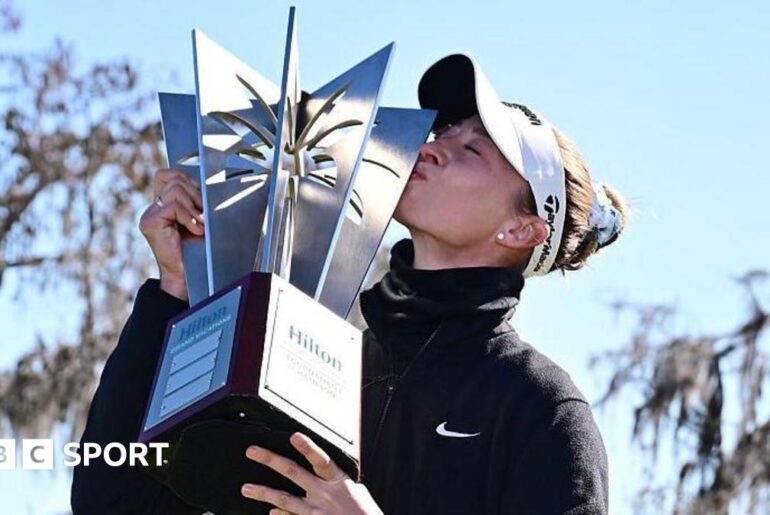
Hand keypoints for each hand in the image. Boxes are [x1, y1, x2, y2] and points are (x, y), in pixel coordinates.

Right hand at [138, 168, 204, 300]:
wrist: (185, 275)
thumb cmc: (193, 251)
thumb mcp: (196, 220)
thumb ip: (194, 202)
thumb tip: (205, 185)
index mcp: (162, 204)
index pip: (168, 175)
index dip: (186, 179)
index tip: (200, 199)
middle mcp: (153, 207)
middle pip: (174, 179)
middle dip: (195, 193)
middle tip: (203, 214)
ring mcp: (149, 214)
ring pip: (175, 190)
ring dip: (194, 206)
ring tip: (200, 223)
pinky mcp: (150, 222)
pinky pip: (174, 206)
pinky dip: (189, 217)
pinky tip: (195, 230)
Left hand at [241, 432, 381, 514]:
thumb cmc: (365, 514)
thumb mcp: (357, 490)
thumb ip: (337, 479)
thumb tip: (324, 467)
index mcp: (338, 481)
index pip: (321, 460)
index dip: (308, 448)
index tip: (294, 436)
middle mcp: (323, 495)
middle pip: (293, 473)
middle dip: (271, 460)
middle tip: (252, 451)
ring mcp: (315, 512)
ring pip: (284, 499)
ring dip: (263, 493)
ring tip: (246, 488)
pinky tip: (270, 513)